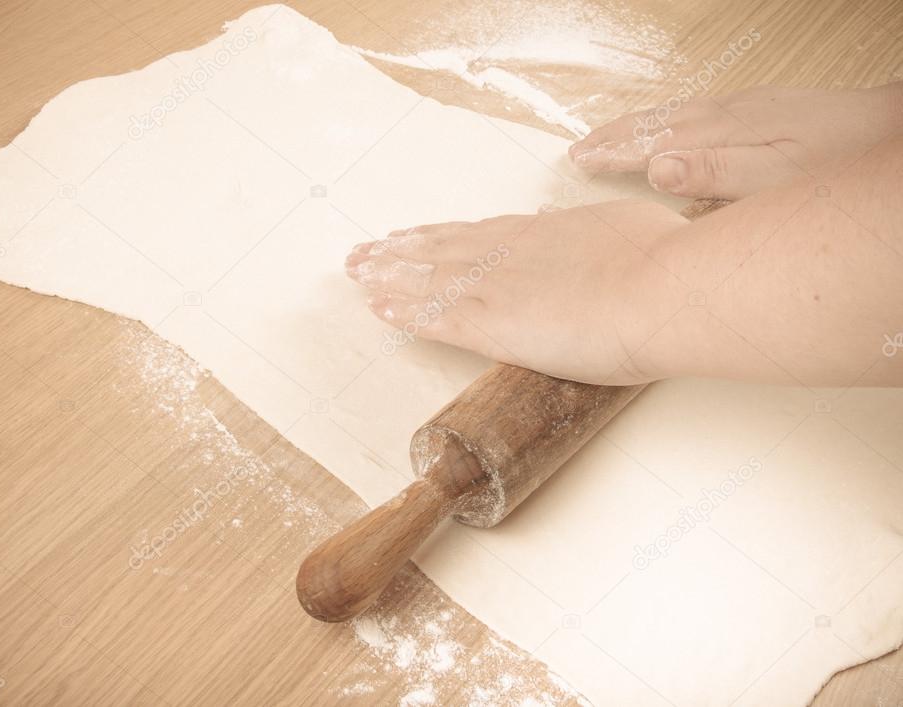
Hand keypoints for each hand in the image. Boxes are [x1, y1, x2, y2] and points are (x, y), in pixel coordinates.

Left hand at [344, 200, 690, 384]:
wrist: (663, 288)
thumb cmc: (661, 259)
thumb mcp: (624, 228)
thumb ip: (596, 236)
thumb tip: (589, 233)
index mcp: (540, 233)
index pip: (476, 233)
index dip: (440, 235)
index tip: (413, 234)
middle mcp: (507, 252)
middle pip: (439, 248)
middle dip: (399, 250)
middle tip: (365, 250)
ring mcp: (495, 285)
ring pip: (426, 277)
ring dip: (387, 275)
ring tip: (357, 271)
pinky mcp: (490, 325)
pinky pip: (432, 316)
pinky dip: (402, 311)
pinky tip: (376, 308)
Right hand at [568, 83, 901, 199]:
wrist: (884, 127)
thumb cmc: (834, 162)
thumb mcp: (773, 179)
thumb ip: (713, 174)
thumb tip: (655, 167)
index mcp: (723, 134)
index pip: (651, 143)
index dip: (613, 154)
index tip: (580, 162)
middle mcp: (726, 114)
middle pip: (654, 123)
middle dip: (612, 136)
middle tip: (577, 149)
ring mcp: (740, 106)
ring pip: (670, 114)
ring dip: (632, 125)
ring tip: (604, 136)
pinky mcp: (755, 107)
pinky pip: (690, 111)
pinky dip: (660, 119)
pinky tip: (660, 126)